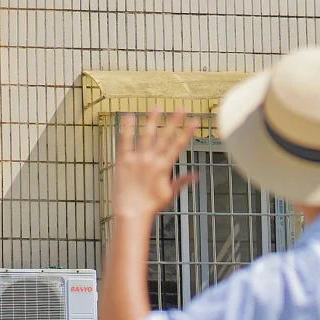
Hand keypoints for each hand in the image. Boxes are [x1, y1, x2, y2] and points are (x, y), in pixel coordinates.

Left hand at [111, 108, 198, 225]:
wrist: (131, 213)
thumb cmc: (150, 205)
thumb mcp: (169, 193)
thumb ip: (181, 181)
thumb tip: (196, 176)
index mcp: (164, 167)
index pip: (178, 144)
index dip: (188, 132)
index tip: (195, 120)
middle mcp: (152, 160)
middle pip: (165, 136)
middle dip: (175, 121)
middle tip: (182, 108)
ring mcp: (137, 159)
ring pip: (146, 135)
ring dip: (152, 120)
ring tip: (157, 106)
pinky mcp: (123, 160)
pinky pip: (125, 141)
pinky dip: (127, 128)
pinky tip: (128, 116)